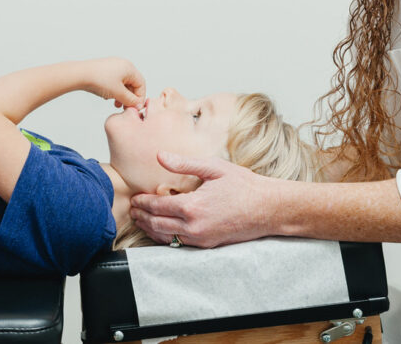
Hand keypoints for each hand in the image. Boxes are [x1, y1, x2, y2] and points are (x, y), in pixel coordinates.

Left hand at [82, 57, 145, 108]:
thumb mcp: (118, 93)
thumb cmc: (99, 80)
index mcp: (129, 68)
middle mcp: (123, 65)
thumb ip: (130, 100)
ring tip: (116, 104)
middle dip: (129, 97)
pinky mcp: (105, 70)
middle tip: (125, 107)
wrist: (79, 75)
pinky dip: (114, 90)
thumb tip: (137, 105)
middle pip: (132, 84)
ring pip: (123, 84)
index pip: (141, 84)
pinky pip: (115, 82)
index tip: (135, 107)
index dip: (140, 97)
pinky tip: (108, 96)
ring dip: (122, 95)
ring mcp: (113, 66)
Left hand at [129, 151, 277, 247]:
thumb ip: (184, 164)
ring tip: (141, 220)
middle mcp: (194, 226)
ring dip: (151, 229)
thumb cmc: (244, 185)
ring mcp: (201, 239)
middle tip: (132, 210)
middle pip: (157, 224)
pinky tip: (162, 229)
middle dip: (142, 217)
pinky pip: (179, 243)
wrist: (268, 208)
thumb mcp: (214, 168)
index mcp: (193, 206)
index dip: (143, 203)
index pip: (157, 206)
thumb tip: (160, 156)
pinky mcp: (207, 245)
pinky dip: (166, 236)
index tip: (134, 198)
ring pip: (166, 237)